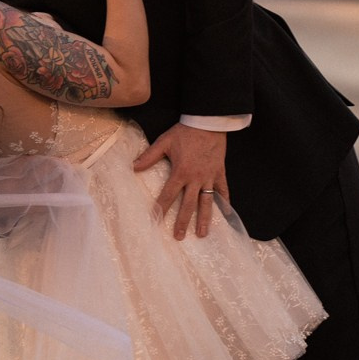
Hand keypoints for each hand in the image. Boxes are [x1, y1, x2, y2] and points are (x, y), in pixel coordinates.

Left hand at [132, 120, 229, 240]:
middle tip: (179, 237)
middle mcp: (195, 178)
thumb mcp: (164, 141)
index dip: (160, 209)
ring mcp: (209, 177)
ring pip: (207, 202)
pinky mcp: (219, 173)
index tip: (155, 221)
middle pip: (188, 205)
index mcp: (180, 172)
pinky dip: (225, 202)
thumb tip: (133, 167)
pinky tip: (225, 213)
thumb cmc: (185, 132)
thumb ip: (149, 156)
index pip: (168, 195)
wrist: (208, 122)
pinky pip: (223, 190)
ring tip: (203, 234)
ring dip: (204, 219)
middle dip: (183, 222)